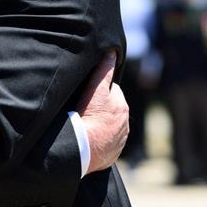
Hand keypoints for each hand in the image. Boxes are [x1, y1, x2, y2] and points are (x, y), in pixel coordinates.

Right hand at [75, 50, 128, 173]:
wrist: (82, 149)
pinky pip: (107, 143)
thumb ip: (104, 70)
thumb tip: (112, 52)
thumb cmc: (87, 116)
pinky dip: (100, 140)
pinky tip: (89, 139)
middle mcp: (124, 123)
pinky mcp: (113, 154)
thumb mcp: (95, 89)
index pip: (110, 91)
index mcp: (121, 105)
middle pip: (112, 109)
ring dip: (102, 124)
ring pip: (110, 126)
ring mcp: (119, 140)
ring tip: (86, 125)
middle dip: (103, 108)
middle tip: (85, 110)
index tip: (87, 95)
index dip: (98, 91)